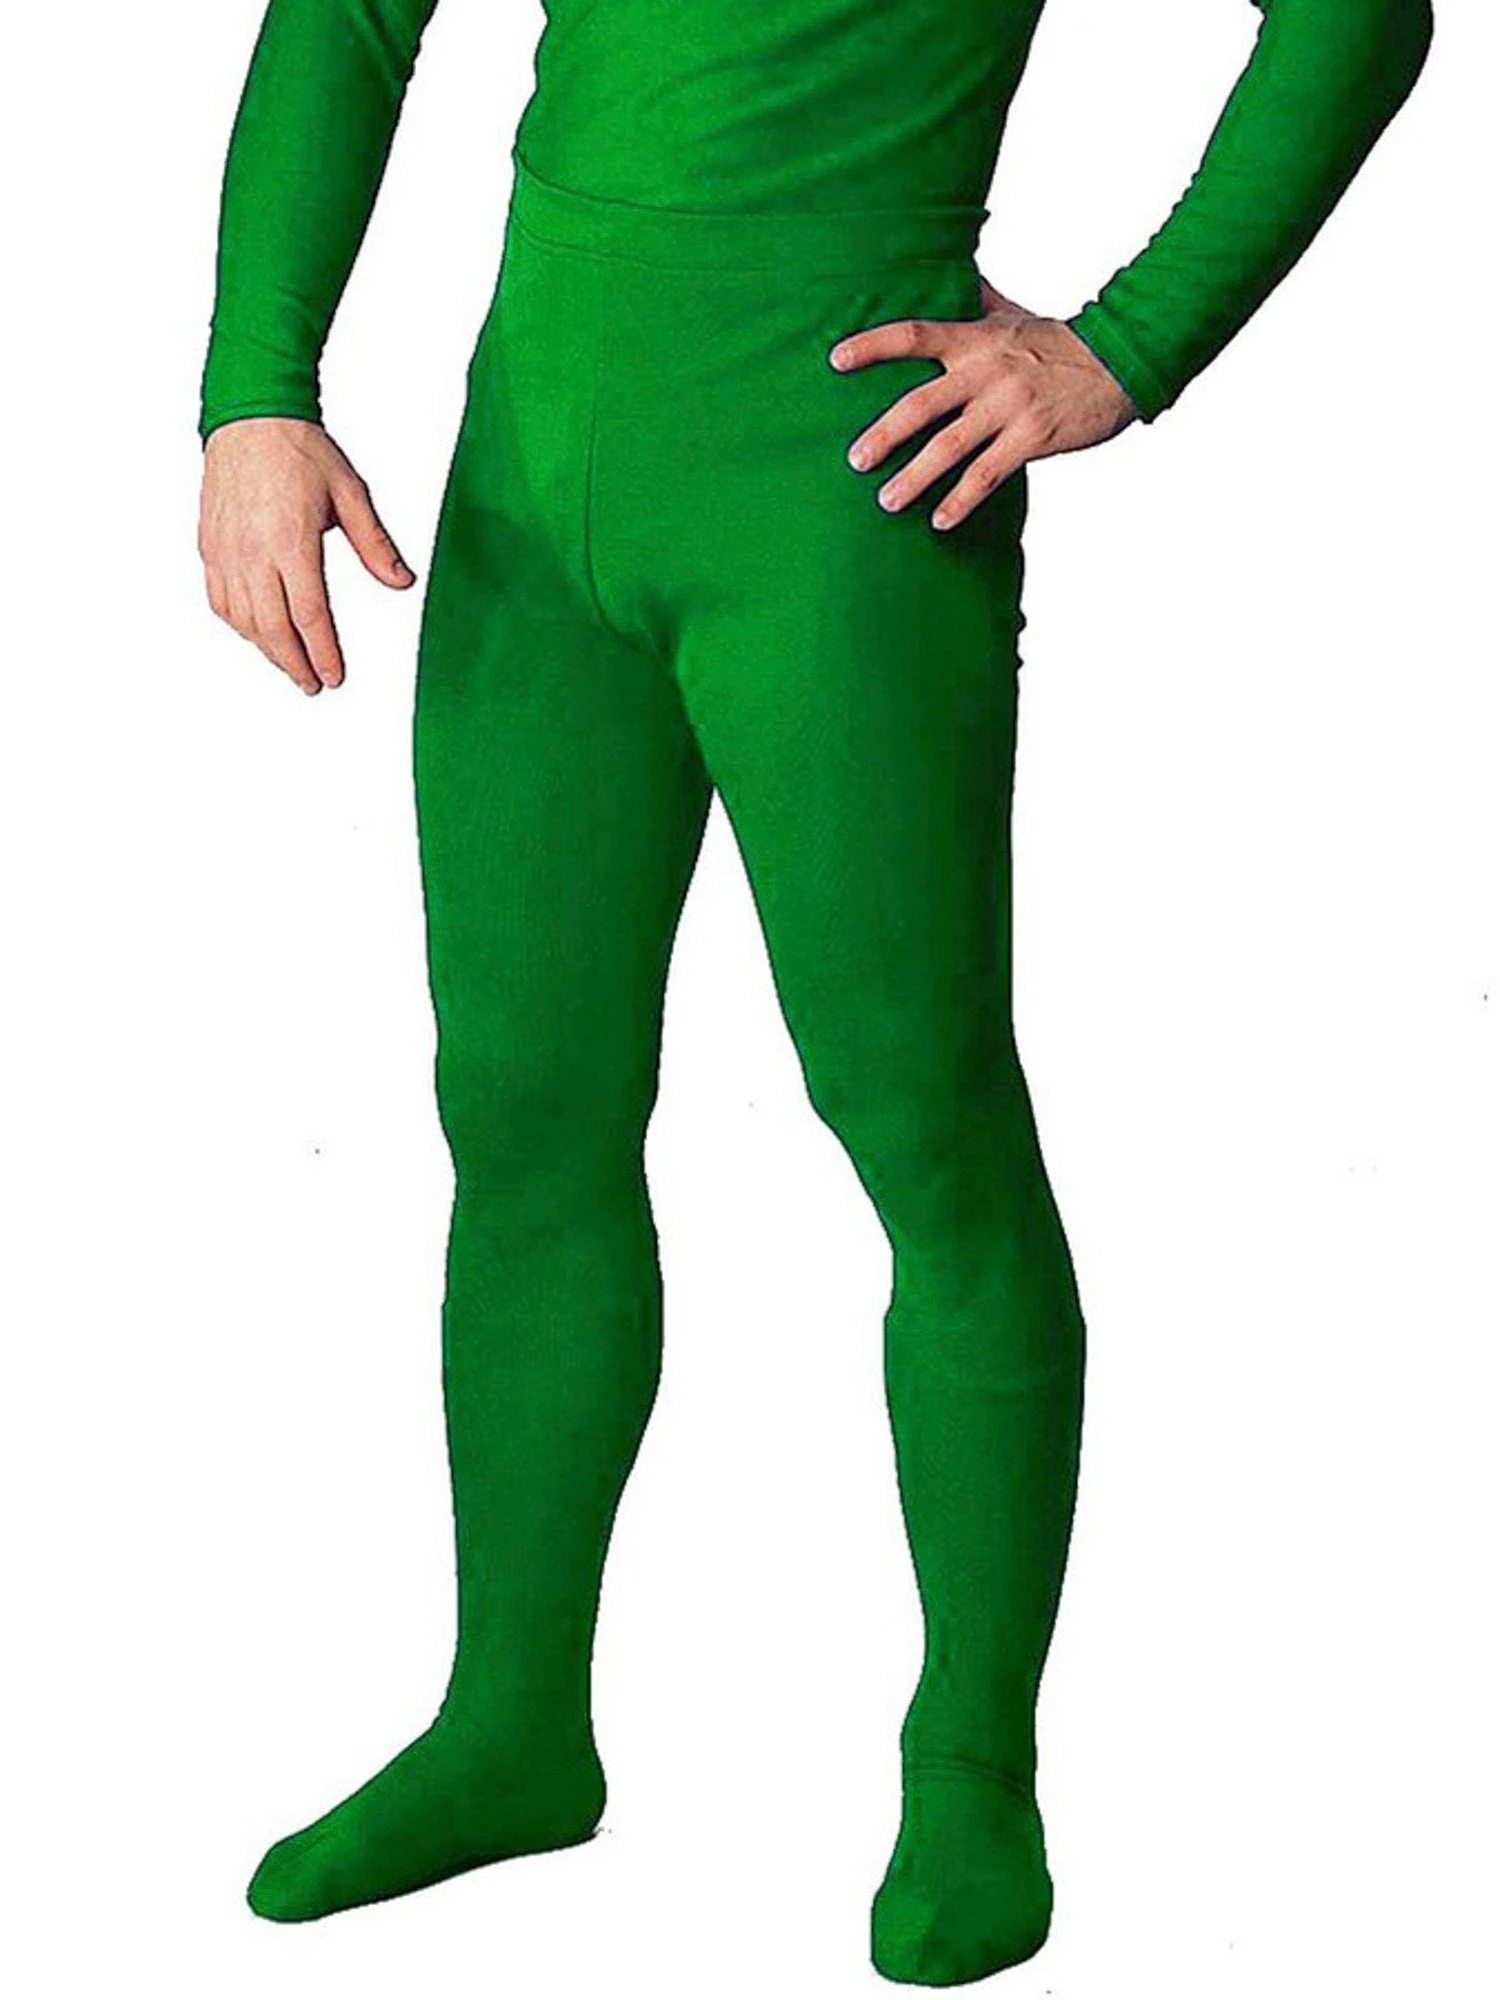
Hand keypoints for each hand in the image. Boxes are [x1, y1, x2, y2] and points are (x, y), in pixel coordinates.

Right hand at [198, 417, 415, 695]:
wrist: (250, 415)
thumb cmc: (300, 449)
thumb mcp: (351, 493)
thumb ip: (376, 545)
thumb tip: (403, 583)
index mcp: (291, 541)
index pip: (309, 616)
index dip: (323, 653)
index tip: (335, 677)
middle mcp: (253, 552)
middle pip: (273, 628)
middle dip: (295, 664)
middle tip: (315, 686)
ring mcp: (227, 550)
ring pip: (243, 619)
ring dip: (267, 650)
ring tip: (292, 666)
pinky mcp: (210, 545)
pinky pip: (220, 599)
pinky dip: (239, 624)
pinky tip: (257, 633)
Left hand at [830, 277, 1136, 530]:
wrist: (1122, 361)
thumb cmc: (1061, 342)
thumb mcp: (1015, 315)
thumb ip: (978, 299)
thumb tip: (951, 269)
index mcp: (976, 339)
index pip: (914, 335)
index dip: (872, 346)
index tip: (835, 361)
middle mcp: (987, 371)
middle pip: (920, 403)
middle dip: (883, 435)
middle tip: (855, 460)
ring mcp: (1009, 406)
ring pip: (949, 446)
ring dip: (914, 478)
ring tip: (886, 502)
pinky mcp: (1032, 438)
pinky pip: (987, 475)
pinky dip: (961, 500)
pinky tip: (940, 521)